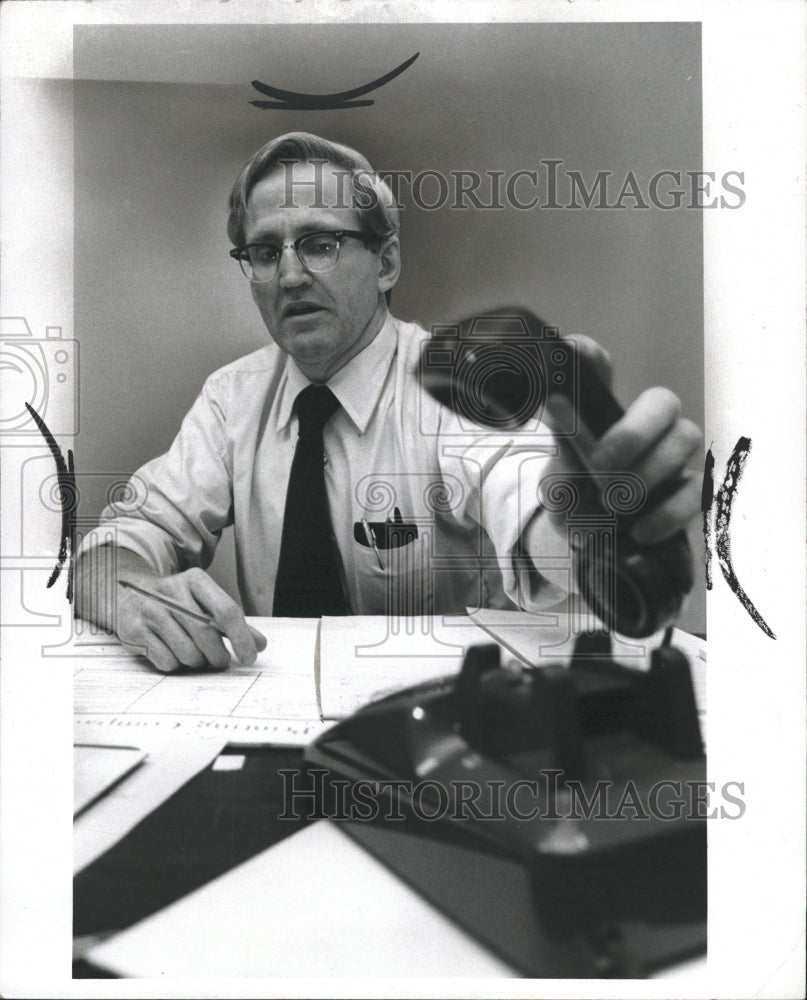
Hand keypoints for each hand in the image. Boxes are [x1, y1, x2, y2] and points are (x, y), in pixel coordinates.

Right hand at [115, 567, 266, 672]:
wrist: (127, 596)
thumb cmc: (176, 603)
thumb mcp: (203, 602)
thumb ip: (232, 622)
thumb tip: (259, 644)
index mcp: (195, 580)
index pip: (226, 611)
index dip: (242, 638)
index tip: (250, 656)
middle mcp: (171, 592)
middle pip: (207, 635)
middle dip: (218, 656)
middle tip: (221, 661)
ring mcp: (151, 611)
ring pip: (187, 653)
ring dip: (197, 661)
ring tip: (195, 654)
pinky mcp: (135, 631)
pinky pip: (167, 661)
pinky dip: (176, 664)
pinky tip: (173, 652)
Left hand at [543, 335, 702, 543]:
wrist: (590, 547)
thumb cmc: (574, 501)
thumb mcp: (558, 479)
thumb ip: (563, 446)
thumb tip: (556, 401)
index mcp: (601, 414)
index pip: (600, 370)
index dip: (590, 357)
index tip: (575, 355)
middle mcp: (642, 425)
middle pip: (663, 401)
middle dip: (634, 432)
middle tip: (601, 466)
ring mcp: (671, 455)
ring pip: (687, 437)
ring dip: (648, 471)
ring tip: (614, 502)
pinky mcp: (689, 491)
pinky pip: (699, 489)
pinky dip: (668, 512)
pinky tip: (640, 530)